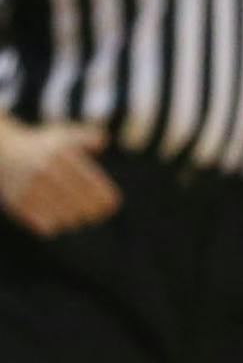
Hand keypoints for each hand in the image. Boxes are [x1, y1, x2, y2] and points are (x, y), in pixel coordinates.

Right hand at [0, 120, 120, 235]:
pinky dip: (53, 225)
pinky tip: (55, 218)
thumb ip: (88, 137)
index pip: (93, 187)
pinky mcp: (17, 203)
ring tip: (74, 215)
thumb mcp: (64, 135)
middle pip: (82, 206)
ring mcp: (30, 188)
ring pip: (66, 218)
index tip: (111, 206)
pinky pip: (46, 226)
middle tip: (93, 214)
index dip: (105, 201)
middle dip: (92, 213)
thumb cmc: (42, 146)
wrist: (0, 153)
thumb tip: (102, 141)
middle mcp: (45, 171)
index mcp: (61, 156)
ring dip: (73, 219)